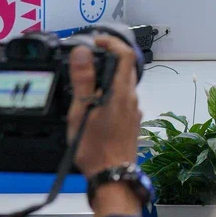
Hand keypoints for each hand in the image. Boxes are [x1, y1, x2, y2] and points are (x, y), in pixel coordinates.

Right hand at [68, 35, 141, 216]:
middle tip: (87, 59)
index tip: (96, 41)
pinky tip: (94, 106)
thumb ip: (83, 80)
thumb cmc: (95, 148)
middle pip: (125, 68)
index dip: (111, 42)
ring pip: (123, 85)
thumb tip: (83, 52)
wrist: (112, 176)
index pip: (124, 55)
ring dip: (107, 78)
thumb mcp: (82, 112)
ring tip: (85, 84)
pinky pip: (121, 100)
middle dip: (107, 58)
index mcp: (121, 92)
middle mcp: (131, 99)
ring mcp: (133, 111)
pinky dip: (109, 94)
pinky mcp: (131, 121)